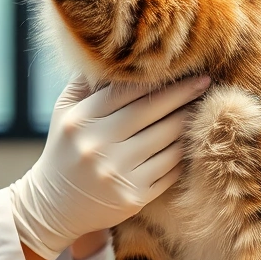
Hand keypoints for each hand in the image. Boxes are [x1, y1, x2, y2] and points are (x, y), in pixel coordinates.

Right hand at [6, 74, 207, 259]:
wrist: (55, 205)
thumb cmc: (65, 149)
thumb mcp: (64, 113)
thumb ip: (86, 83)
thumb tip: (113, 54)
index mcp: (80, 121)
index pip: (127, 91)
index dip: (158, 79)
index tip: (184, 67)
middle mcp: (96, 147)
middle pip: (151, 112)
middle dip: (183, 94)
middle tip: (205, 82)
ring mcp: (116, 174)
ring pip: (166, 140)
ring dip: (188, 122)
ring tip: (202, 108)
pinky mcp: (134, 197)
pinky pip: (170, 168)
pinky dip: (183, 152)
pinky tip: (191, 140)